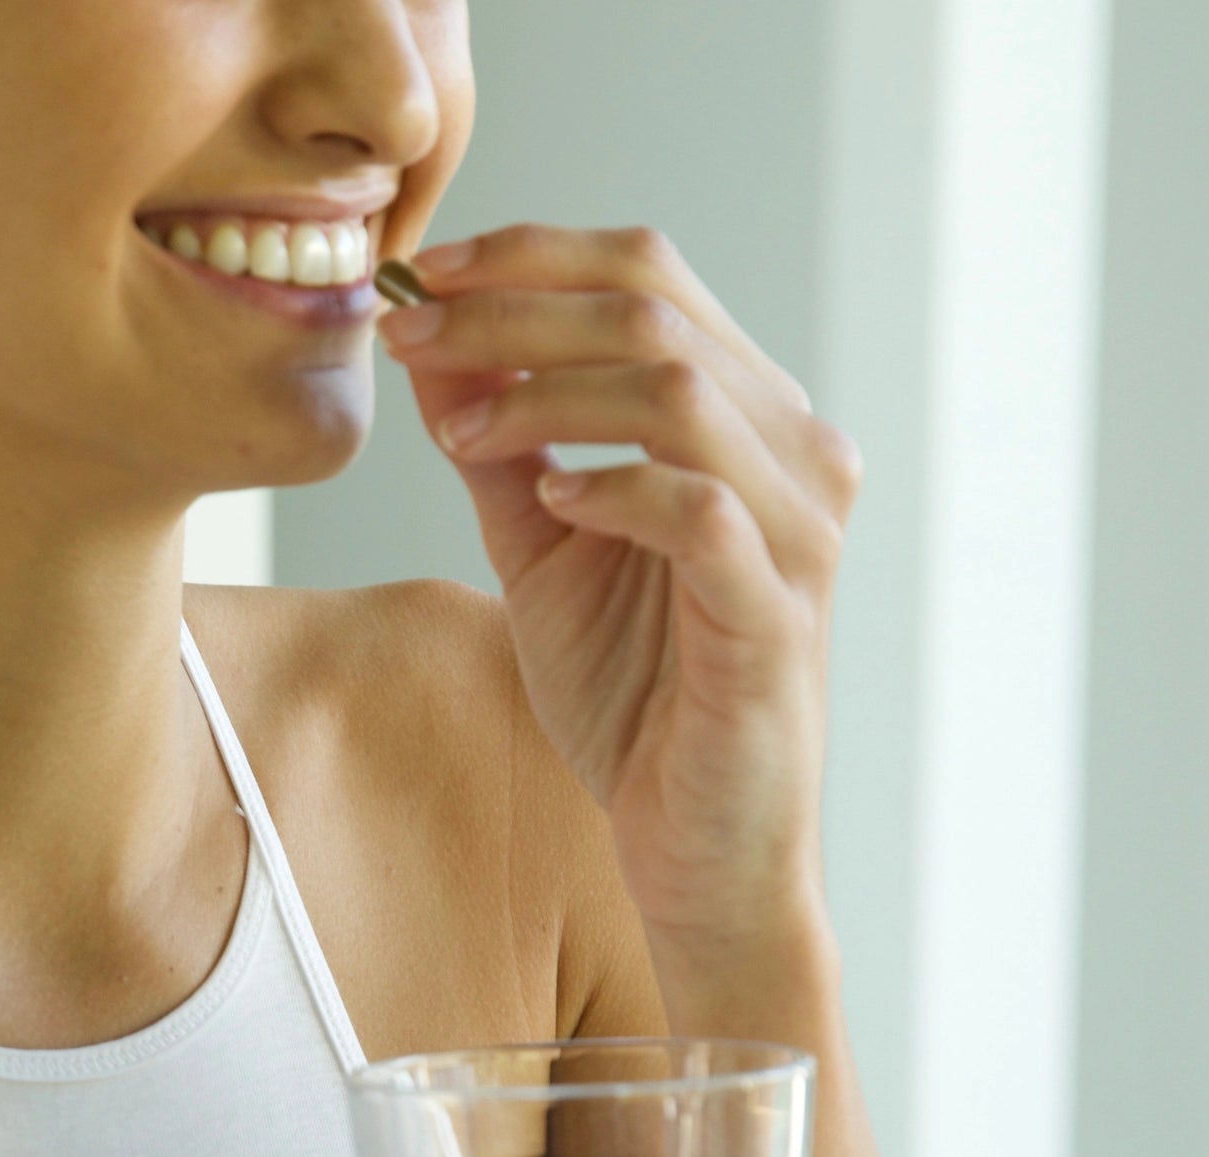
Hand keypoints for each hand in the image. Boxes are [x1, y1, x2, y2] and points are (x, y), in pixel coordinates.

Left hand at [377, 225, 862, 971]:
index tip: (417, 277)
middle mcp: (792, 452)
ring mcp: (798, 530)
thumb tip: (434, 345)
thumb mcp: (544, 552)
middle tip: (410, 336)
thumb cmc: (633, 700)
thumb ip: (501, 448)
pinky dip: (613, 488)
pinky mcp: (778, 613)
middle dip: (511, 309)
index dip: (526, 257)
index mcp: (744, 419)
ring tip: (460, 430)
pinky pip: (699, 510)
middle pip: (656, 310)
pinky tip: (548, 502)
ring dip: (544, 392)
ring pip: (678, 391)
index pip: (646, 277)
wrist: (696, 846)